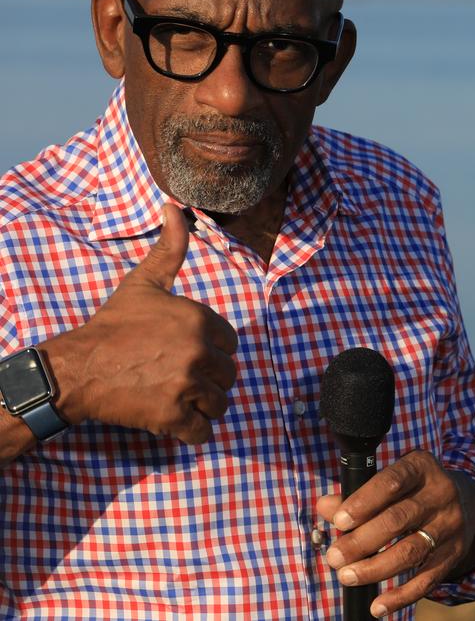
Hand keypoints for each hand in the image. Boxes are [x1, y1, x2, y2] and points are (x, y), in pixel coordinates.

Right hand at [45, 203, 237, 443]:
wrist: (77, 367)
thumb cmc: (113, 326)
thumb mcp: (144, 283)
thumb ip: (170, 248)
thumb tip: (176, 207)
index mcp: (200, 320)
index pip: (231, 345)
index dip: (211, 351)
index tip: (184, 352)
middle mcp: (199, 351)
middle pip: (228, 376)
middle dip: (208, 379)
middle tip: (177, 377)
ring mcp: (186, 385)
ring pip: (220, 404)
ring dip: (202, 405)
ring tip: (175, 396)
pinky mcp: (172, 416)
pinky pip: (202, 432)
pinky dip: (191, 431)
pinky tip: (173, 419)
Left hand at [317, 450, 474, 617]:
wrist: (467, 503)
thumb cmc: (414, 491)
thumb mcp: (393, 482)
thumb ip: (358, 494)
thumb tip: (325, 507)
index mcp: (422, 468)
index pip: (392, 482)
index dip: (364, 502)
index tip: (339, 521)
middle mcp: (441, 493)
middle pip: (398, 520)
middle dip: (362, 541)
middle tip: (334, 557)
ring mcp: (449, 525)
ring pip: (410, 551)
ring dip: (375, 568)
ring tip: (347, 577)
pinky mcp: (454, 553)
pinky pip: (426, 579)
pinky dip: (401, 597)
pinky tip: (378, 607)